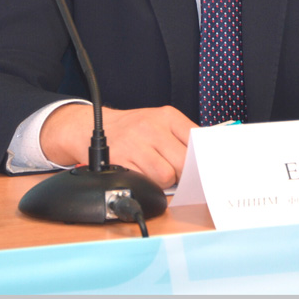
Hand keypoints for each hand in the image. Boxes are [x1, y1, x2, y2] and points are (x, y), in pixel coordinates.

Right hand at [40, 103, 197, 188]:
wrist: (92, 126)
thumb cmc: (133, 129)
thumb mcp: (159, 122)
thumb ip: (182, 138)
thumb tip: (206, 160)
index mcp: (167, 116)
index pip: (197, 140)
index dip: (202, 158)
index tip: (206, 168)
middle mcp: (151, 127)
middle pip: (184, 162)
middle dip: (183, 172)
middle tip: (176, 172)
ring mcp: (135, 143)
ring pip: (166, 176)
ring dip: (163, 180)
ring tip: (155, 171)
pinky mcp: (121, 160)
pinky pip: (146, 182)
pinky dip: (147, 183)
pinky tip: (141, 173)